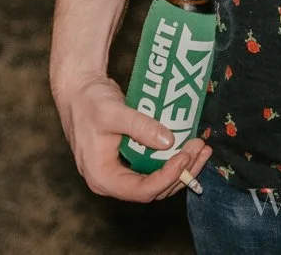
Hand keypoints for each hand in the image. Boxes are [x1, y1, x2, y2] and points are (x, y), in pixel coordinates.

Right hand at [53, 72, 211, 201]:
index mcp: (102, 177)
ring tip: (201, 148)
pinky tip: (189, 144)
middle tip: (199, 148)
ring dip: (183, 167)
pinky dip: (174, 158)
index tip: (184, 156)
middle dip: (181, 171)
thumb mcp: (113, 113)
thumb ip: (140, 127)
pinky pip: (155, 166)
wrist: (79, 89)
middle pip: (154, 189)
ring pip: (158, 179)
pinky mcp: (130, 159)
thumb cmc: (89, 101)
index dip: (167, 177)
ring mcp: (122, 170)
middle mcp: (113, 180)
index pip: (141, 191)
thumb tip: (169, 141)